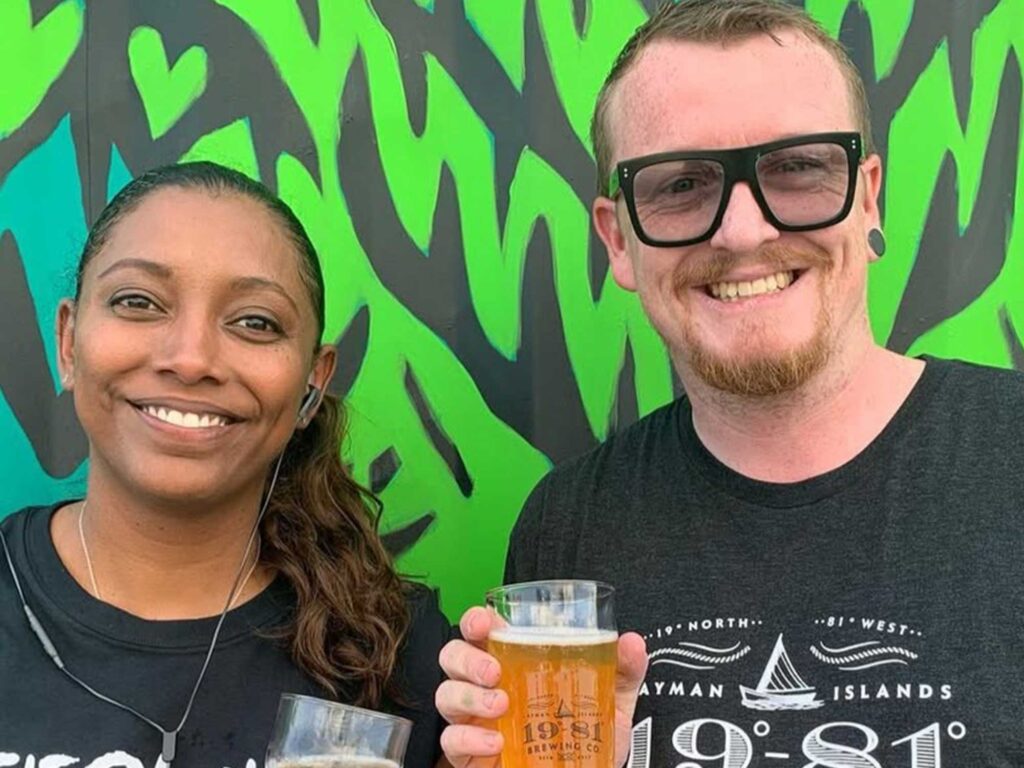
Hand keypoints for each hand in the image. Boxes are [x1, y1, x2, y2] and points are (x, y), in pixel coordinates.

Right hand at [436, 606, 648, 767]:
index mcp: (513, 661)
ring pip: (445, 693)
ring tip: (501, 705)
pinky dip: (469, 738)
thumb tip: (632, 642)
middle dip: (466, 657)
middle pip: (452, 655)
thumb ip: (623, 671)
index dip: (475, 619)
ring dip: (468, 695)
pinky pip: (451, 739)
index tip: (486, 622)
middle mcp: (486, 685)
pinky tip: (495, 741)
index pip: (481, 629)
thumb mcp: (610, 702)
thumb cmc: (586, 739)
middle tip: (494, 671)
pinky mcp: (468, 754)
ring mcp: (474, 719)